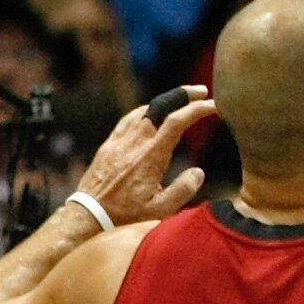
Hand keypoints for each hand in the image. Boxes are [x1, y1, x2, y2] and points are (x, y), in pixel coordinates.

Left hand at [74, 87, 213, 228]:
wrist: (90, 210)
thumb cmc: (127, 212)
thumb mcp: (160, 209)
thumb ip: (183, 190)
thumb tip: (198, 172)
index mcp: (151, 156)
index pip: (176, 122)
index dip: (196, 109)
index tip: (213, 105)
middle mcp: (136, 142)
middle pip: (161, 106)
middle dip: (183, 95)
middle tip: (201, 91)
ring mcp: (121, 140)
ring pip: (145, 109)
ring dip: (166, 100)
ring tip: (181, 99)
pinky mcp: (111, 142)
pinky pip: (130, 117)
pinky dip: (146, 109)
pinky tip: (153, 111)